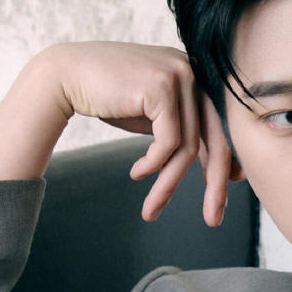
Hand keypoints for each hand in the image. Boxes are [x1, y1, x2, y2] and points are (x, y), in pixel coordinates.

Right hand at [0, 41, 239, 225]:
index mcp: (196, 76)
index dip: (224, 166)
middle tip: (213, 220)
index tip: (221, 198)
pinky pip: (169, 142)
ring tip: (152, 208)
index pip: (219, 128)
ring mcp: (179, 76)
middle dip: (215, 184)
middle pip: (216, 138)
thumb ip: (183, 133)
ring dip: (168, 183)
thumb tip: (218, 167)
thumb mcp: (154, 117)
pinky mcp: (161, 87)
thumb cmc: (109, 98)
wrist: (67, 75)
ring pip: (188, 146)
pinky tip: (136, 173)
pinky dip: (154, 165)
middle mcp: (193, 71)